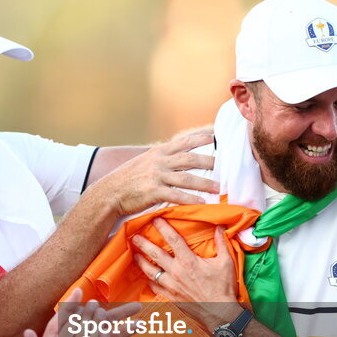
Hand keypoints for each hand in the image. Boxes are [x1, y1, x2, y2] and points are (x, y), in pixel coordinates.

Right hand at [90, 131, 217, 214]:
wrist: (109, 192)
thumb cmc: (128, 179)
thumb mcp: (144, 162)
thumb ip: (162, 158)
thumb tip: (178, 155)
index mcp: (159, 152)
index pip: (185, 140)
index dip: (202, 136)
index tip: (218, 133)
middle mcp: (159, 161)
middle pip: (190, 157)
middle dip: (210, 159)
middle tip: (227, 162)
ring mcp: (156, 176)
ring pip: (186, 177)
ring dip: (205, 183)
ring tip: (220, 187)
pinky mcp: (153, 192)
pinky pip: (176, 195)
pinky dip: (190, 199)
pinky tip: (202, 203)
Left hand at [132, 218, 241, 327]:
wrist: (220, 312)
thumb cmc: (223, 288)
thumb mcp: (226, 263)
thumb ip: (221, 243)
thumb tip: (220, 227)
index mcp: (188, 261)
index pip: (173, 239)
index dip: (163, 227)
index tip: (155, 219)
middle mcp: (176, 272)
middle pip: (155, 254)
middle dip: (143, 244)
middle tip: (134, 237)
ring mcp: (171, 285)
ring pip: (150, 271)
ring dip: (141, 262)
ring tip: (135, 256)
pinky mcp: (171, 296)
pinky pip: (155, 287)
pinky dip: (150, 282)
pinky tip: (147, 278)